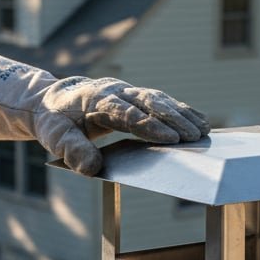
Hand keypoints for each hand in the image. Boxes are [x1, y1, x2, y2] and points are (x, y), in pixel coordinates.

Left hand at [0, 53, 209, 174]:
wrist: (54, 101)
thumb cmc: (56, 121)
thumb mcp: (55, 138)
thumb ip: (72, 151)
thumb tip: (91, 169)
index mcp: (96, 99)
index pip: (126, 113)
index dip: (149, 126)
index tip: (170, 139)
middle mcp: (116, 91)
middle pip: (149, 102)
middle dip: (174, 120)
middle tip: (196, 137)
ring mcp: (128, 91)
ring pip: (159, 100)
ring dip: (182, 115)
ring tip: (204, 131)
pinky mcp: (136, 96)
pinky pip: (162, 102)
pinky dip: (181, 111)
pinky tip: (200, 122)